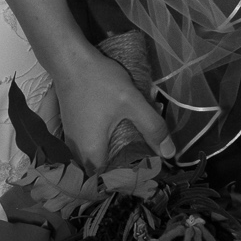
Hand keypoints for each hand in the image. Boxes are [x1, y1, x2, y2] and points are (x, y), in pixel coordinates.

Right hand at [54, 38, 174, 171]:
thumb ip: (152, 127)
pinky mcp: (71, 127)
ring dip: (111, 154)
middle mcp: (77, 151)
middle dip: (121, 166)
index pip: (109, 180)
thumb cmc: (100, 82)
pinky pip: (88, 145)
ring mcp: (71, 139)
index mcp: (91, 152)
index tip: (144, 174)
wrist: (70, 60)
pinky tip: (117, 131)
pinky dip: (103, 143)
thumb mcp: (132, 102)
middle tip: (143, 158)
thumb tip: (169, 153)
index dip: (127, 179)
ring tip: (134, 146)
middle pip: (100, 170)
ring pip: (94, 156)